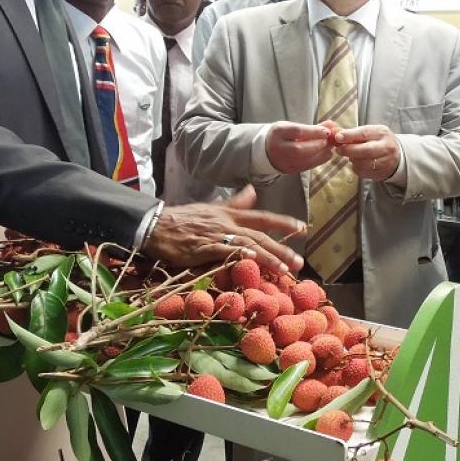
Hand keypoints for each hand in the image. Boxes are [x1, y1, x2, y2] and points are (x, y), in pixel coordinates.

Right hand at [143, 186, 304, 273]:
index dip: (282, 222)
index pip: (262, 217)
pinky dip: (238, 253)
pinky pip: (223, 250)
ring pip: (247, 244)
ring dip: (267, 257)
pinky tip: (251, 258)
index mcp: (230, 214)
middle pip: (259, 235)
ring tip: (284, 270)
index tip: (302, 227)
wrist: (157, 225)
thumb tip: (253, 191)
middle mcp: (227, 223)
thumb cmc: (185, 219)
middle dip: (281, 249)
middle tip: (299, 262)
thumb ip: (235, 203)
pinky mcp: (202, 248)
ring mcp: (216, 235)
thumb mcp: (213, 207)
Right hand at [265, 122, 332, 173]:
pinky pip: (306, 166)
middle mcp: (278, 148)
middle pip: (300, 149)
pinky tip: (325, 154)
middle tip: (330, 141)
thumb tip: (331, 125)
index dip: (314, 132)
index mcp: (278, 132)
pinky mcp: (289, 170)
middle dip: (318, 145)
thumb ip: (311, 127)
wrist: (267, 150)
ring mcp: (283, 161)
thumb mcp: (293, 126)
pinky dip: (318, 160)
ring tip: (330, 147)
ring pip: (305, 160)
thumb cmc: (283, 135)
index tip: (327, 131)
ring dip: (321, 154)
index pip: (297, 132)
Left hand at [333, 124, 400, 180]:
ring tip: (352, 156)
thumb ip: (354, 133)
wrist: (396, 156)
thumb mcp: (370, 132)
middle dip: (349, 150)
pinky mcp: (381, 173)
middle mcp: (387, 147)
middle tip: (339, 150)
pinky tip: (358, 163)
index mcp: (382, 133)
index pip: (364, 133)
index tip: (337, 137)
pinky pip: (363, 172)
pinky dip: (356, 168)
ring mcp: (386, 162)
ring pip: (363, 163)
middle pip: (365, 150)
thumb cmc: (378, 141)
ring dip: (352, 160)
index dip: (349, 136)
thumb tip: (336, 135)